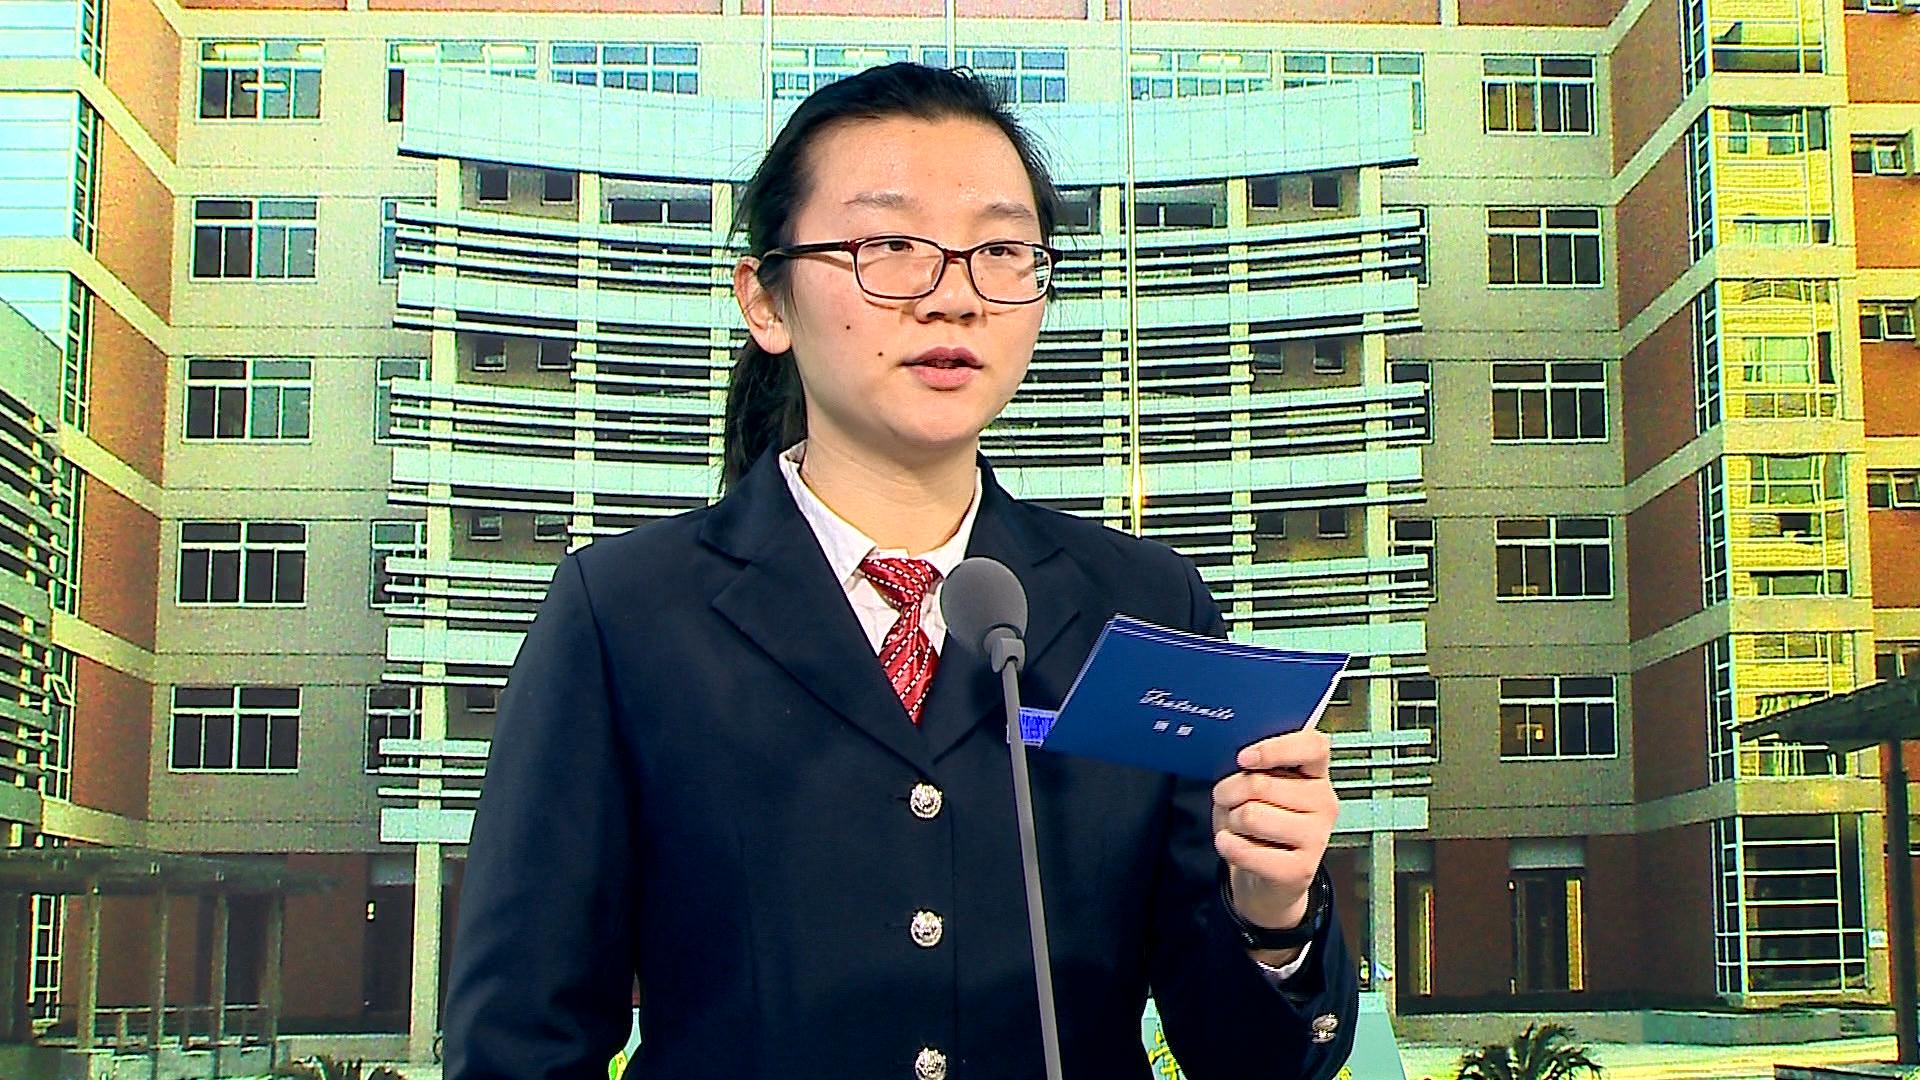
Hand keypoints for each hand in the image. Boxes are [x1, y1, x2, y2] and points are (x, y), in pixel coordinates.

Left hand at [1211, 729, 1336, 931]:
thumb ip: (1252, 769)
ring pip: (1250, 816)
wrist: (1264, 878)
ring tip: (1239, 828)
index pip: (1312, 746)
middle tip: (1229, 802)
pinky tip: (1234, 845)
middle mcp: (1323, 803)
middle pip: (1260, 784)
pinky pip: (1246, 850)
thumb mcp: (1253, 787)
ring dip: (1229, 822)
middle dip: (1229, 793)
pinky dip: (1228, 847)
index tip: (1244, 759)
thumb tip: (1240, 766)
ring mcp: (1317, 837)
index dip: (1275, 748)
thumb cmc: (1257, 824)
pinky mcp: (1301, 870)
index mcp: (1316, 773)